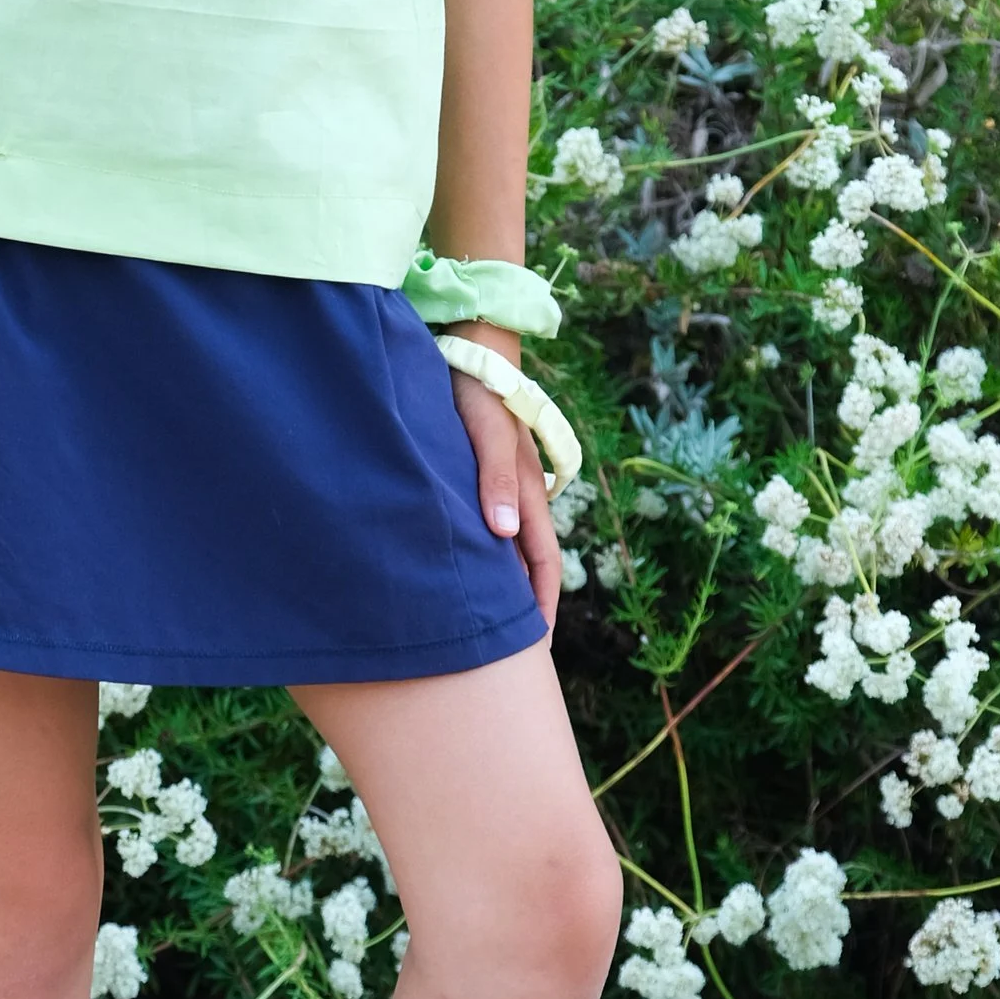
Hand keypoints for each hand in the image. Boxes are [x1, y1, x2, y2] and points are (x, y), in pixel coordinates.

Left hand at [445, 333, 561, 631]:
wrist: (470, 343)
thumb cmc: (478, 389)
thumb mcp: (487, 433)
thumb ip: (497, 480)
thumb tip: (506, 536)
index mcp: (528, 495)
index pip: (542, 567)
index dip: (540, 610)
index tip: (530, 654)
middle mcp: (518, 497)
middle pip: (526, 566)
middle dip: (520, 609)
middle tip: (500, 655)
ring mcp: (499, 487)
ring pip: (505, 550)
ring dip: (499, 585)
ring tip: (478, 624)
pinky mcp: (476, 474)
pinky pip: (483, 527)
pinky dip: (479, 556)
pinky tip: (457, 570)